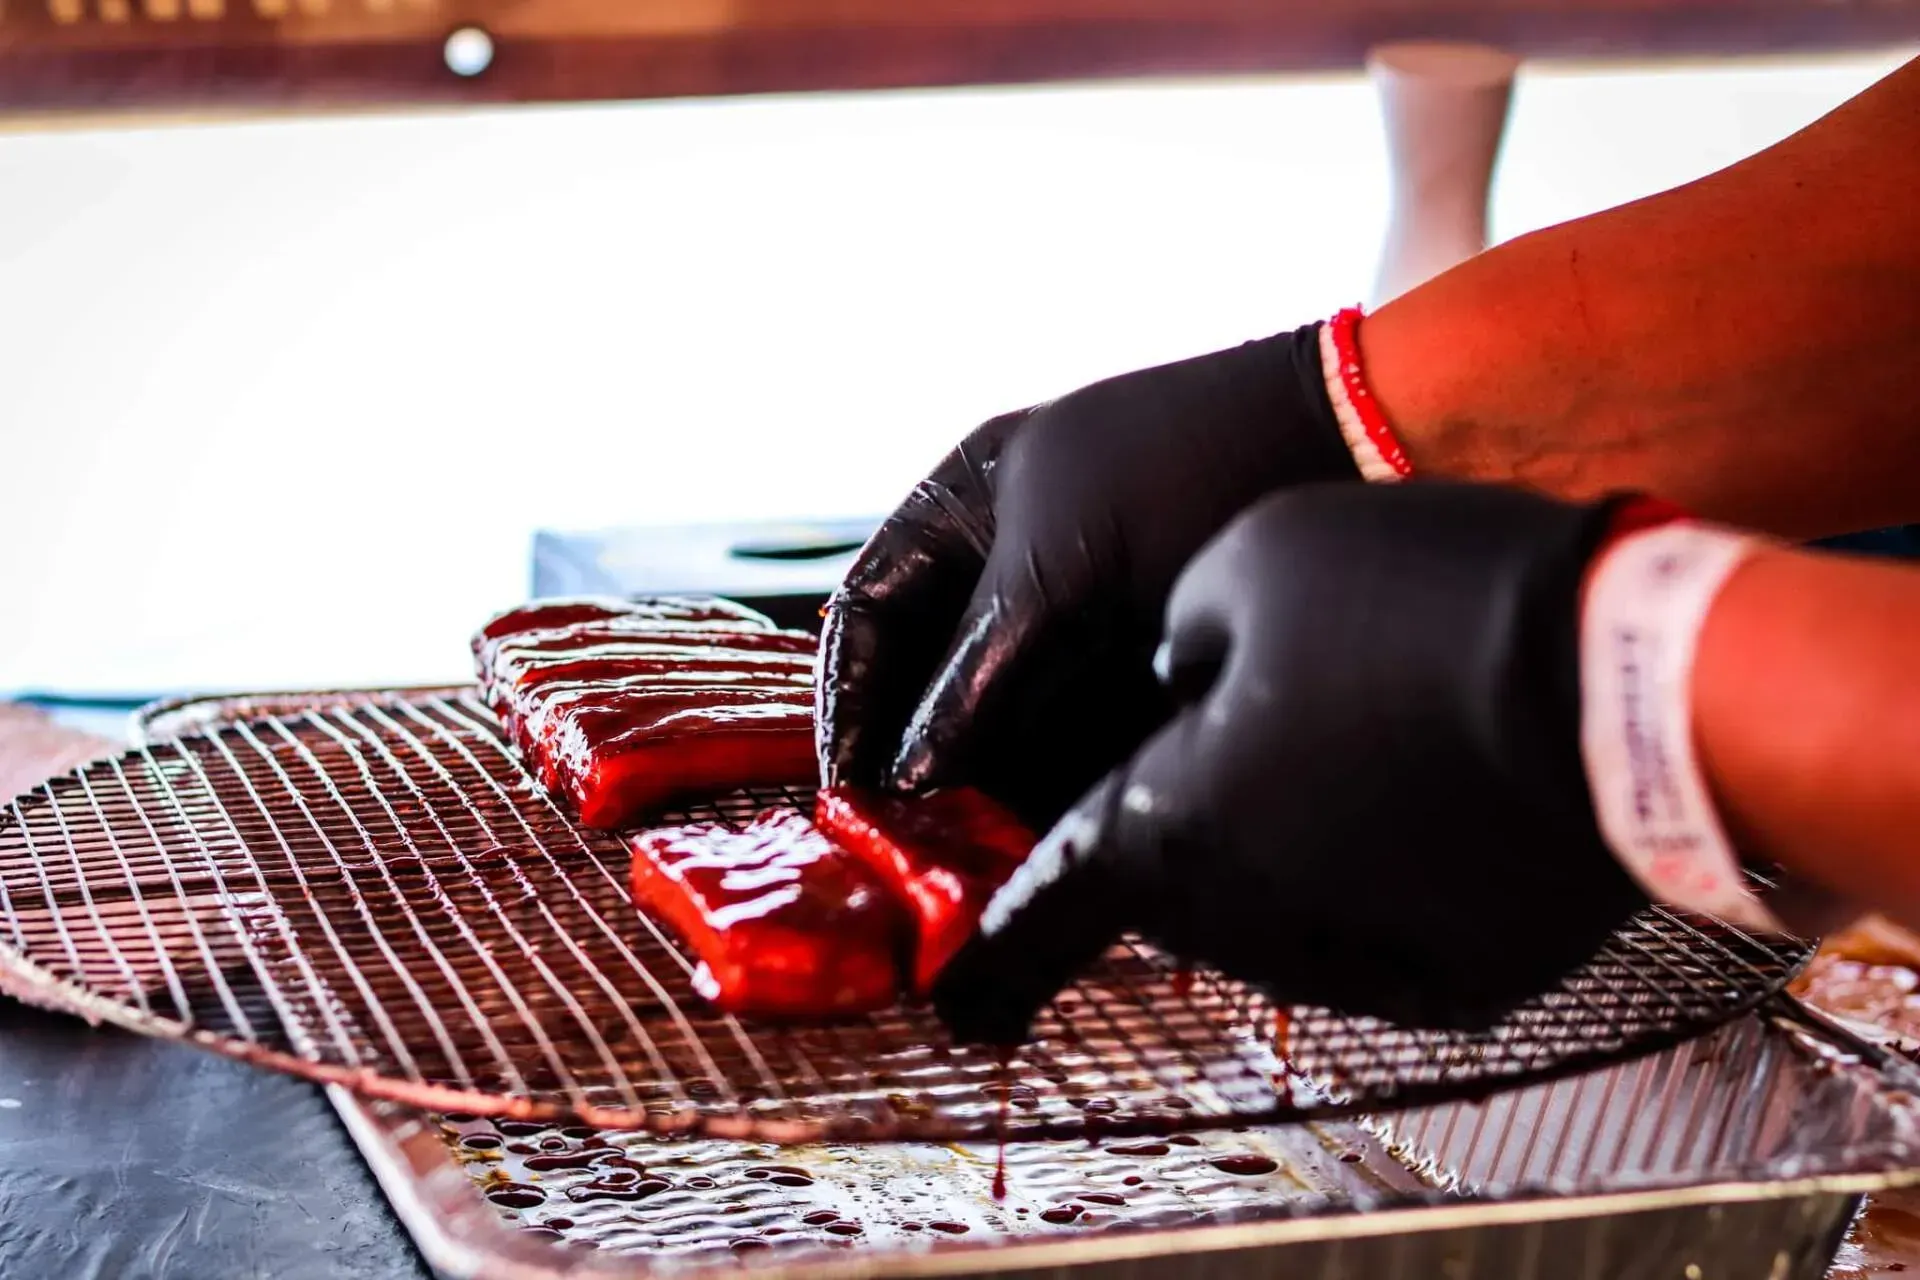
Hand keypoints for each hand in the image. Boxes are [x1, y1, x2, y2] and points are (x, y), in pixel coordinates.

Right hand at [816, 325, 1358, 823]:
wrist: (1361, 447)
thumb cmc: (1194, 463)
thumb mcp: (1060, 558)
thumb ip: (975, 672)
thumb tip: (904, 780)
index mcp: (970, 507)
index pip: (871, 614)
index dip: (848, 701)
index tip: (844, 789)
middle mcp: (1015, 573)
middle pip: (931, 689)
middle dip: (918, 769)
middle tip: (911, 851)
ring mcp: (1085, 631)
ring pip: (1006, 735)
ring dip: (988, 799)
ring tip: (978, 868)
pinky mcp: (1147, 687)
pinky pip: (1080, 754)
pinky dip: (1060, 801)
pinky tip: (1056, 846)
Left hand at [932, 481, 1650, 1043]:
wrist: (1628, 685)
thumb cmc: (1423, 605)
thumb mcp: (1251, 561)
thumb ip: (1179, 636)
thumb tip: (1180, 676)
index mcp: (1170, 820)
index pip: (1044, 909)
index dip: (990, 951)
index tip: (959, 993)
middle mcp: (1247, 915)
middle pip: (1174, 886)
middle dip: (1179, 825)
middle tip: (1235, 746)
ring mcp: (1359, 960)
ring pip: (1275, 909)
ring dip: (1282, 845)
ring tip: (1356, 746)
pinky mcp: (1458, 976)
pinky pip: (1379, 931)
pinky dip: (1378, 877)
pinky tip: (1430, 795)